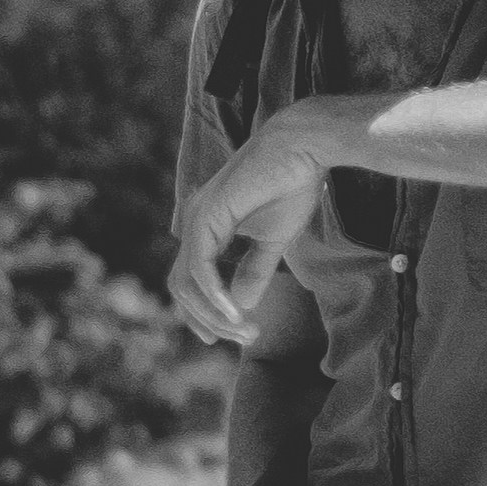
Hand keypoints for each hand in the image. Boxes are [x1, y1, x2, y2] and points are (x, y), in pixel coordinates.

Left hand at [170, 104, 333, 344]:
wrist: (303, 148)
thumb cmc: (292, 185)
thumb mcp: (273, 241)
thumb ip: (254, 272)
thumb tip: (242, 306)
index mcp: (206, 227)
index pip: (189, 282)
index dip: (203, 315)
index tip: (234, 336)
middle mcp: (194, 222)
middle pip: (182, 290)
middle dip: (210, 321)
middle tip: (245, 338)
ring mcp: (196, 219)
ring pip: (188, 285)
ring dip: (215, 315)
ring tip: (247, 330)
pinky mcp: (207, 216)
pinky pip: (200, 269)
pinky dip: (216, 296)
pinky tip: (238, 313)